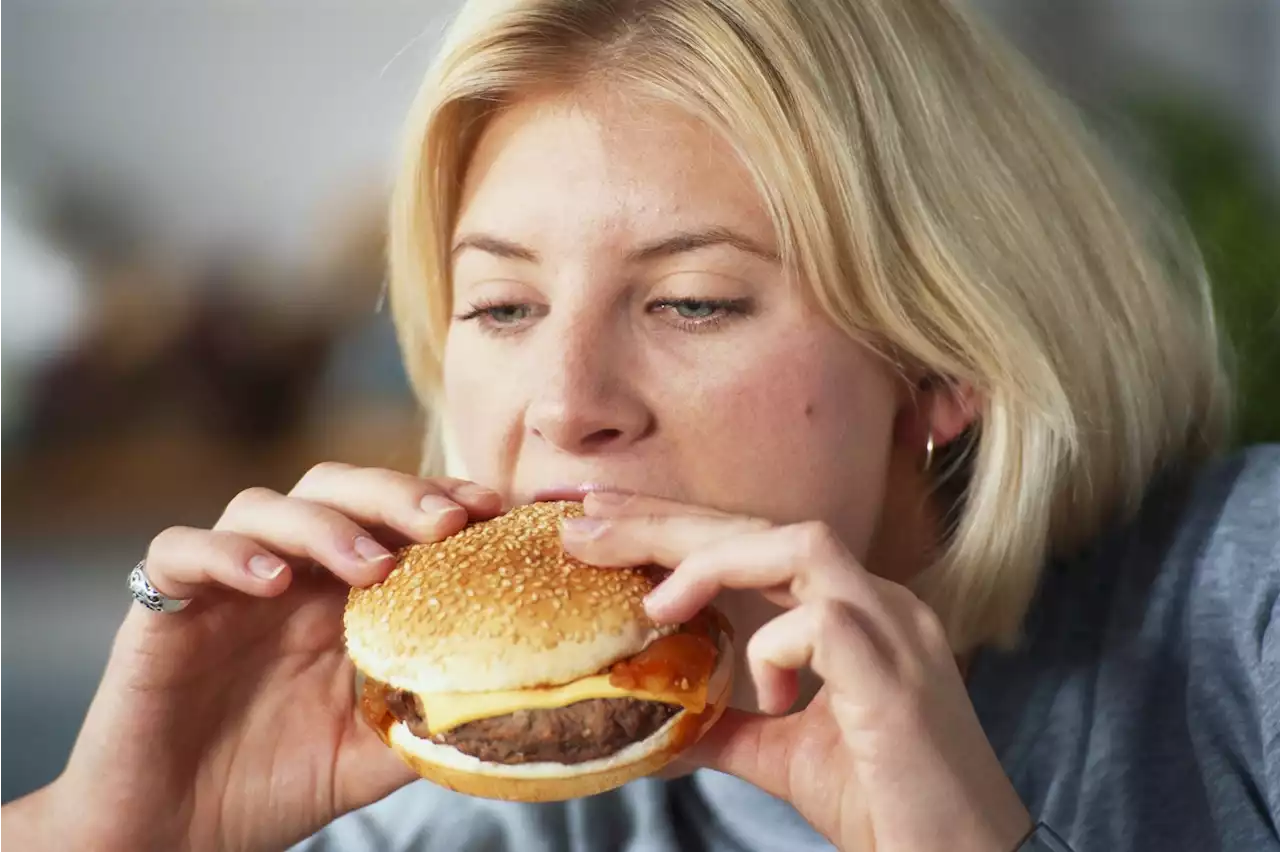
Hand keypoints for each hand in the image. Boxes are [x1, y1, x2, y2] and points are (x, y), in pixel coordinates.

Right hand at [43, 464, 502, 851]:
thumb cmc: (267, 790)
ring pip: (262, 506)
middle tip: (445, 522)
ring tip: (371, 565)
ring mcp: (221, 588)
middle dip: (394, 494)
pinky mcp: (159, 611)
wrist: (174, 838)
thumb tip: (500, 703)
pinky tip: (273, 581)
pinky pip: (179, 552)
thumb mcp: (364, 757)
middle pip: (333, 490)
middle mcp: (284, 577)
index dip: (437, 500)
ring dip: (323, 524)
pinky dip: (227, 554)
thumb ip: (420, 722)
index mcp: (335, 597)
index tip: (492, 509)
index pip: (388, 517)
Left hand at [560, 494, 1031, 851]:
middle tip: (587, 522)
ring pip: (802, 545)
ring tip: (656, 602)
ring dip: (716, 561)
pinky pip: (824, 623)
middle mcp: (879, 604)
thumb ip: (720, 725)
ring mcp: (895, 631)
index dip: (680, 525)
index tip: (604, 521)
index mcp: (854, 612)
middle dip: (672, 520)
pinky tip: (764, 693)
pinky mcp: (897, 677)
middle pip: (767, 527)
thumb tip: (646, 723)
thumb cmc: (884, 804)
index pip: (758, 542)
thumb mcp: (780, 754)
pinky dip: (776, 648)